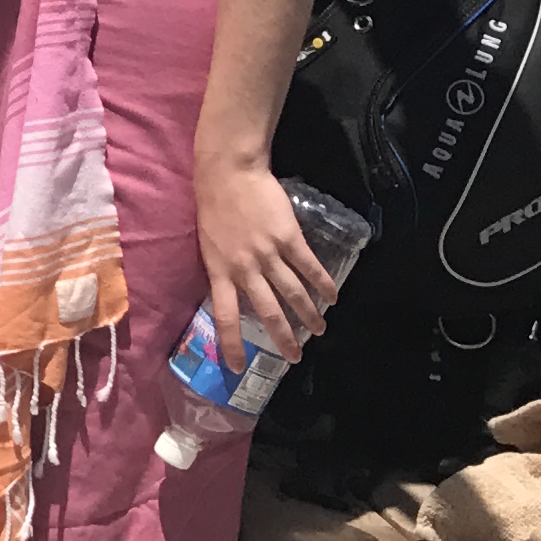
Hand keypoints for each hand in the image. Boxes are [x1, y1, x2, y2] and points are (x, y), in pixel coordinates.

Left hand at [195, 161, 340, 375]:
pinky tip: (333, 296)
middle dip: (283, 338)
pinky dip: (323, 283)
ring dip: (308, 314)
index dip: (232, 342)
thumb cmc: (214, 208)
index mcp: (219, 271)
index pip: (224, 316)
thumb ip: (222, 270)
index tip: (237, 367)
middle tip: (296, 358)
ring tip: (319, 329)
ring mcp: (268, 253)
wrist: (228, 173)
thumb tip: (235, 293)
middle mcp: (244, 268)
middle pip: (267, 311)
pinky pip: (309, 267)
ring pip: (292, 293)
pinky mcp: (288, 238)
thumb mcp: (208, 245)